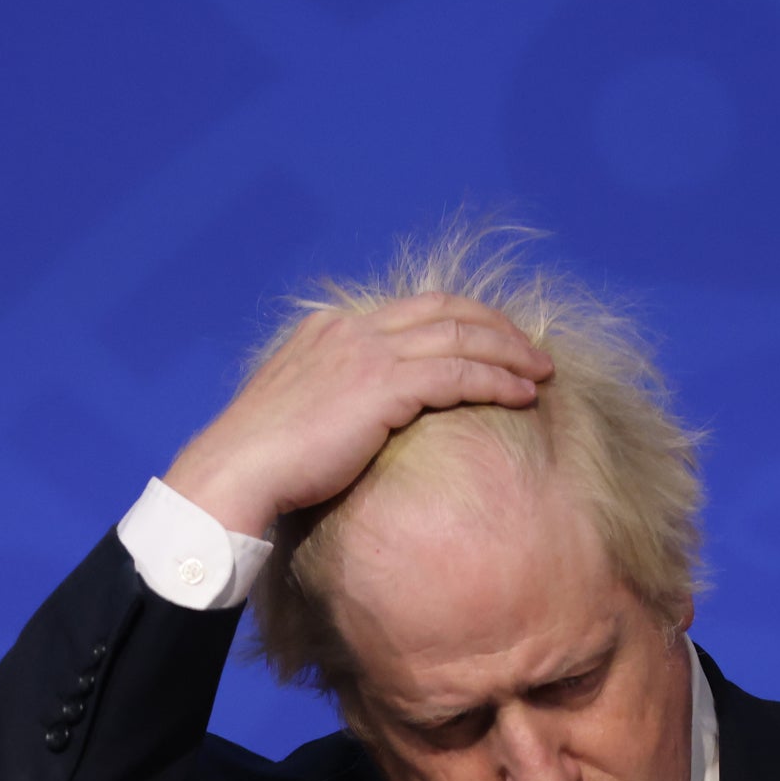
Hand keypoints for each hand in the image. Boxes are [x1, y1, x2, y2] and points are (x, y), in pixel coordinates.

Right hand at [162, 293, 552, 536]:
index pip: (412, 309)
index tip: (491, 340)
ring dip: (509, 352)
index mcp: (331, 329)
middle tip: (531, 350)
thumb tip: (351, 420)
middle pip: (446, 311)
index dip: (461, 319)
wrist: (236, 471)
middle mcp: (353, 329)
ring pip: (461, 337)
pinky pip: (458, 374)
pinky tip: (523, 395)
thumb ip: (329, 397)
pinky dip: (497, 380)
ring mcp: (368, 352)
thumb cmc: (261, 460)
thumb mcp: (295, 410)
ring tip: (542, 372)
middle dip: (496, 327)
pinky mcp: (382, 385)